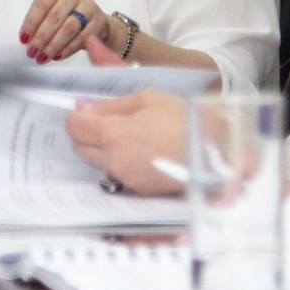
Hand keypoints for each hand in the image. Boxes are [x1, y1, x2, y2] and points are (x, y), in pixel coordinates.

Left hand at [19, 0, 110, 61]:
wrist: (95, 20)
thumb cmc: (67, 15)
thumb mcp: (52, 10)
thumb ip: (40, 21)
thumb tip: (27, 40)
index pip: (42, 4)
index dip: (31, 22)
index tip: (23, 39)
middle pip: (55, 16)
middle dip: (41, 37)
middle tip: (32, 52)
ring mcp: (89, 6)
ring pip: (69, 28)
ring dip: (53, 45)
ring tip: (43, 57)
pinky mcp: (100, 21)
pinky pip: (82, 38)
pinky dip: (68, 49)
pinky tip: (58, 56)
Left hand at [65, 91, 187, 195]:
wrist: (215, 152)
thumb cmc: (184, 119)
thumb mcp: (148, 99)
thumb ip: (112, 104)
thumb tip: (84, 106)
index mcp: (114, 135)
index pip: (75, 127)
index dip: (76, 115)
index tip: (86, 109)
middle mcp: (113, 161)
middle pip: (80, 147)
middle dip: (86, 133)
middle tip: (106, 120)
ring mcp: (125, 179)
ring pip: (98, 162)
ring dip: (103, 148)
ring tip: (130, 134)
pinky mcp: (138, 190)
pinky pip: (117, 173)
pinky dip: (121, 161)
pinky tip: (142, 150)